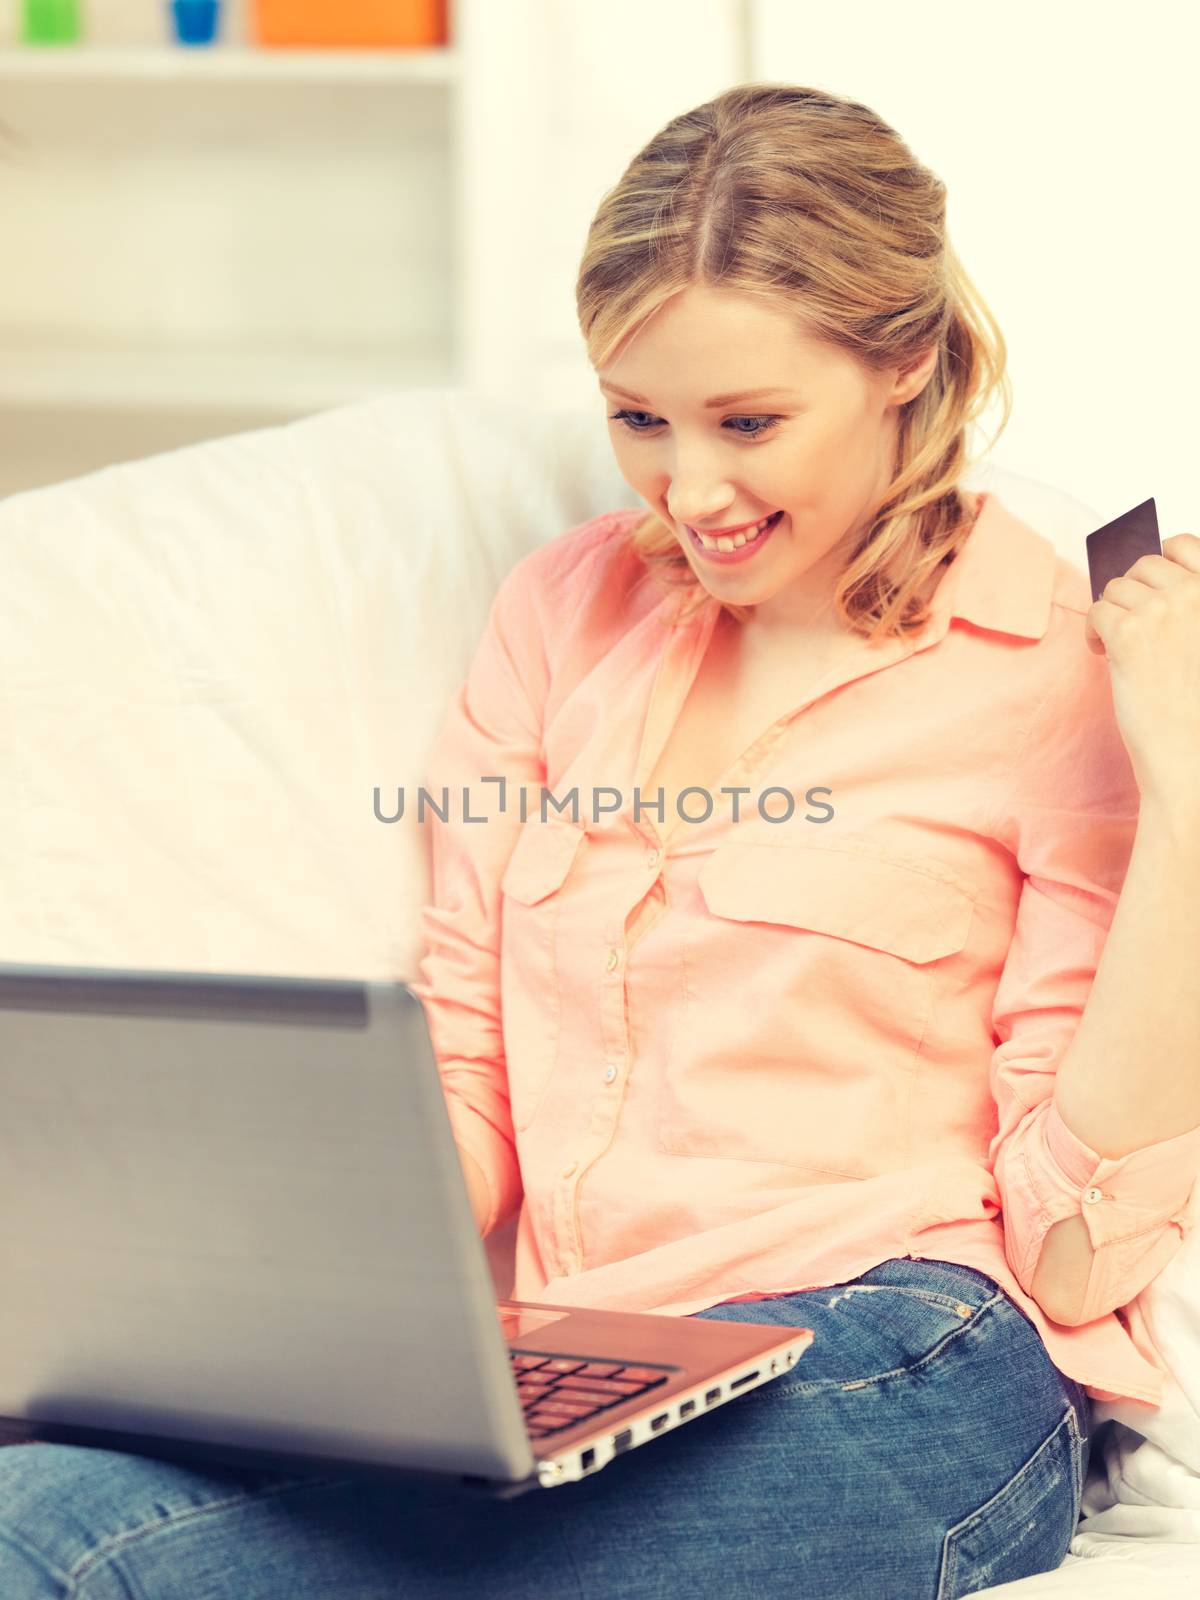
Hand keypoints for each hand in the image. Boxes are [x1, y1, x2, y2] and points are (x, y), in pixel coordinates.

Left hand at [1084, 532, 1199, 804]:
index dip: (1159, 560)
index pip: (1183, 544)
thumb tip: (1146, 574)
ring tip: (1118, 645)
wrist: (1190, 753)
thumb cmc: (1197, 705)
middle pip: (1142, 565)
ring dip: (1110, 613)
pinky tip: (1104, 654)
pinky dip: (1093, 632)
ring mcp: (1161, 610)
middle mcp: (1194, 594)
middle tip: (1130, 626)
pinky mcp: (1128, 632)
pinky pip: (1096, 610)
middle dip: (1130, 593)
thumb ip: (1187, 607)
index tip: (1149, 587)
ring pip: (1114, 587)